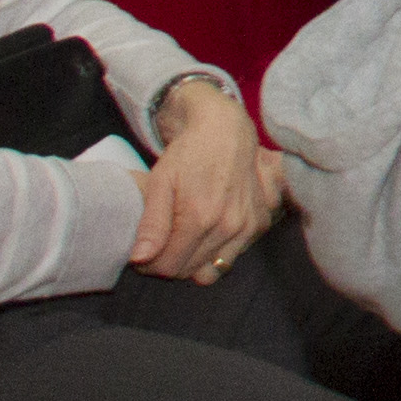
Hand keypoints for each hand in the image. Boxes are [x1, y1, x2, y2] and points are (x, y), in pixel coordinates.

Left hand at [127, 80, 281, 282]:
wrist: (227, 130)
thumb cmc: (188, 152)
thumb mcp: (159, 182)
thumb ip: (151, 223)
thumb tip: (140, 258)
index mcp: (201, 217)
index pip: (169, 267)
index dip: (150, 265)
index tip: (143, 253)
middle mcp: (230, 226)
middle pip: (189, 271)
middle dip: (169, 263)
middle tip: (159, 243)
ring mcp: (248, 227)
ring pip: (212, 270)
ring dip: (192, 262)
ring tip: (182, 238)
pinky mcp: (260, 224)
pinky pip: (231, 256)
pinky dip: (215, 251)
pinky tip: (206, 230)